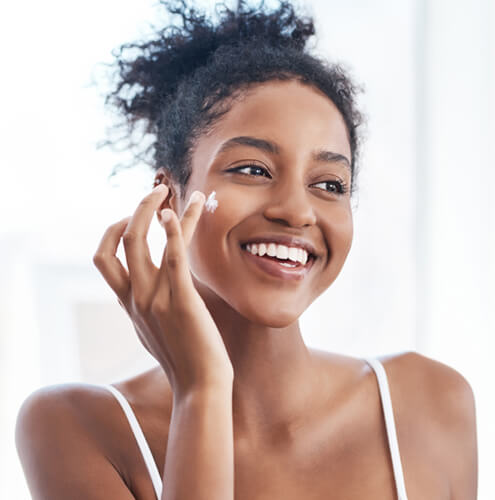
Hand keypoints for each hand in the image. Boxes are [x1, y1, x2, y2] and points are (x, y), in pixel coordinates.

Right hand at [93, 185, 233, 396]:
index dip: (112, 232)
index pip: (103, 259)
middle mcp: (136, 297)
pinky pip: (173, 257)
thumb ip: (146, 309)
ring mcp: (155, 299)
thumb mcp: (155, 331)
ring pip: (144, 242)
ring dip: (157, 209)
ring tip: (172, 190)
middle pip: (121, 242)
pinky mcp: (181, 300)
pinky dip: (175, 230)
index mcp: (129, 303)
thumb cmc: (184, 359)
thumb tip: (150, 295)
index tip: (133, 218)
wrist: (200, 387)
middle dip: (136, 210)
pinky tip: (181, 211)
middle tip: (156, 191)